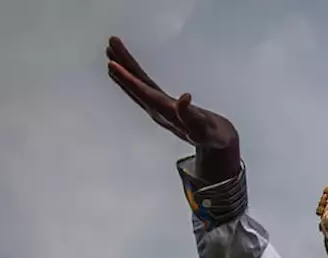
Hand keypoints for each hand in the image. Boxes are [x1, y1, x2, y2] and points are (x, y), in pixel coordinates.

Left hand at [105, 37, 239, 179]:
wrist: (216, 143)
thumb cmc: (214, 136)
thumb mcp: (207, 130)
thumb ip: (193, 117)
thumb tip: (184, 98)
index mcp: (168, 114)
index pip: (144, 94)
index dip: (128, 80)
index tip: (113, 64)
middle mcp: (159, 110)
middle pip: (137, 86)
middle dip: (123, 67)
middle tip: (110, 45)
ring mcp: (159, 108)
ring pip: (138, 85)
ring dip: (124, 69)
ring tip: (111, 50)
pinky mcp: (163, 105)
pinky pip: (143, 88)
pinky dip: (132, 76)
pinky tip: (126, 68)